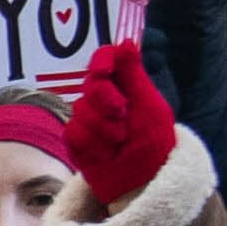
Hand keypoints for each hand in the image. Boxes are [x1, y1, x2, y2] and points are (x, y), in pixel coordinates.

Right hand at [65, 42, 175, 206]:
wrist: (144, 183)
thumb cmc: (154, 144)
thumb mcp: (149, 106)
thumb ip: (134, 75)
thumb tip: (125, 42)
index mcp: (124, 85)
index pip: (104, 60)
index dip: (101, 62)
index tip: (105, 73)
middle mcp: (103, 98)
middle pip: (90, 85)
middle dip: (106, 101)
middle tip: (122, 115)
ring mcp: (88, 120)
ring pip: (80, 112)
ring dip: (102, 130)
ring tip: (119, 143)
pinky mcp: (76, 141)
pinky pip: (72, 134)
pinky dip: (91, 146)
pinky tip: (105, 155)